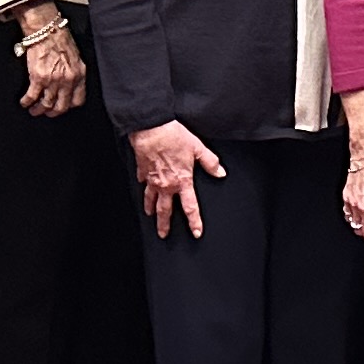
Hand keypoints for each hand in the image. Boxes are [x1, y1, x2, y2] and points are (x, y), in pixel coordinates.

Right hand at [15, 11, 86, 117]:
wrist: (47, 30)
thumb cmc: (60, 40)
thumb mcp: (75, 58)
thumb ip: (74, 74)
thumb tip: (69, 86)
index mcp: (79, 75)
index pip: (77, 101)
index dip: (68, 106)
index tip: (62, 107)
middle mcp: (68, 80)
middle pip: (61, 106)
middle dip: (53, 113)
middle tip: (46, 113)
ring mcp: (53, 80)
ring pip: (46, 104)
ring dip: (38, 110)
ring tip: (33, 110)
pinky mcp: (38, 77)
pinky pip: (32, 96)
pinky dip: (27, 102)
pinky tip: (24, 103)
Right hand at [133, 121, 223, 236]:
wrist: (151, 129)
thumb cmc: (173, 137)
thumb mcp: (197, 148)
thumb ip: (210, 162)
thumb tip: (221, 172)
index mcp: (182, 181)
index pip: (190, 206)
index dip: (194, 221)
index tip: (196, 232)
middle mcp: (166, 185)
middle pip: (165, 210)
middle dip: (164, 225)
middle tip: (163, 234)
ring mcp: (152, 180)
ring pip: (150, 200)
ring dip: (151, 210)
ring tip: (150, 216)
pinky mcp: (143, 171)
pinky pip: (143, 182)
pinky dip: (143, 186)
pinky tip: (143, 187)